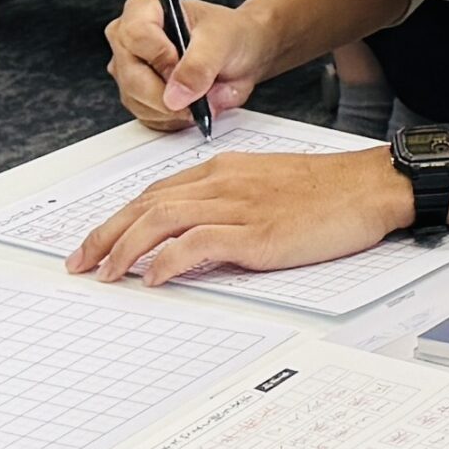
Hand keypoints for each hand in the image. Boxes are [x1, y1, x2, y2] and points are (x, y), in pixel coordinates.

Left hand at [65, 147, 414, 285]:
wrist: (368, 185)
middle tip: (80, 262)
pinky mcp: (257, 233)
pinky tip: (153, 277)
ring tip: (106, 274)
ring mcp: (238, 206)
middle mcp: (222, 182)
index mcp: (223, 170)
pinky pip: (199, 243)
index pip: (155, 192)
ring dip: (125, 248)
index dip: (119, 218)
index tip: (98, 241)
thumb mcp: (266, 185)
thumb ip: (229, 202)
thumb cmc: (325, 189)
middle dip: (106, 234)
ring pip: (162, 219)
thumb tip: (197, 233)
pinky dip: (169, 259)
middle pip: (146, 204)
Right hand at [105, 0, 270, 130]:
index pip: (136, 36)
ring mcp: (129, 70)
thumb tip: (176, 94)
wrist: (241, 55)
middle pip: (132, 76)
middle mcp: (128, 40)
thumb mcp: (221, 40)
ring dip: (173, 108)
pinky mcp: (137, 97)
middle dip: (168, 93)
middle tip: (198, 91)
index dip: (162, 58)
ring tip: (198, 93)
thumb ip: (200, 65)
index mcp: (142, 9)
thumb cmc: (228, 35)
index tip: (184, 67)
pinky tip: (190, 103)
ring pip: (138, 101)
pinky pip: (147, 117)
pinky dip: (173, 118)